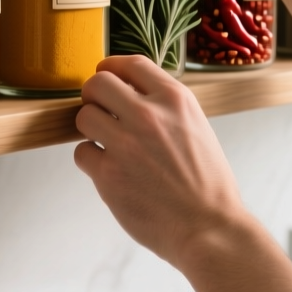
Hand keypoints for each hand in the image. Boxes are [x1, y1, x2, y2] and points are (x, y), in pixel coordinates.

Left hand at [73, 55, 249, 270]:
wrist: (209, 227)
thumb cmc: (208, 183)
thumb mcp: (197, 128)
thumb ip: (166, 108)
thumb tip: (133, 95)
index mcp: (175, 99)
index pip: (131, 63)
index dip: (113, 68)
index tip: (108, 76)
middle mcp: (148, 114)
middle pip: (98, 83)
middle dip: (93, 95)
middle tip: (100, 110)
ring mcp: (125, 144)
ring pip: (83, 116)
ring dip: (90, 128)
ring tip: (107, 143)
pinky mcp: (108, 174)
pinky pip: (81, 153)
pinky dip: (91, 161)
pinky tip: (111, 171)